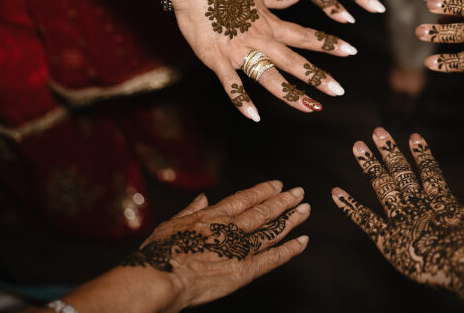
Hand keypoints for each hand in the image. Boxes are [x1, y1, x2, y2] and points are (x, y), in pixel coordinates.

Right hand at [117, 181, 309, 311]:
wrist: (159, 278)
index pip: (244, 199)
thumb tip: (202, 198)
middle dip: (283, 201)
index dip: (263, 191)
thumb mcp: (169, 225)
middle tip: (300, 193)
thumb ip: (190, 210)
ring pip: (271, 230)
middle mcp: (230, 228)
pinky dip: (290, 249)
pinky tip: (302, 241)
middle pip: (263, 211)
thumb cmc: (157, 254)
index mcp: (212, 215)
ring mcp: (239, 248)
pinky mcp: (244, 270)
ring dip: (291, 220)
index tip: (278, 185)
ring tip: (305, 211)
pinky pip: (273, 258)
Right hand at [173, 0, 356, 119]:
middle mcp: (260, 38)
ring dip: (291, 93)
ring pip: (270, 75)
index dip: (328, 44)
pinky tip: (254, 115)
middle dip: (317, 76)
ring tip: (311, 106)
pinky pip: (231, 83)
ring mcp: (239, 50)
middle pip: (293, 60)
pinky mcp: (216, 58)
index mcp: (269, 23)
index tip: (351, 50)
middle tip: (339, 91)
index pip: (305, 36)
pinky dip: (241, 100)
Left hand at [331, 128, 463, 296]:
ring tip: (357, 146)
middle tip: (376, 131)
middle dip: (388, 151)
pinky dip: (348, 206)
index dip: (421, 154)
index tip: (413, 135)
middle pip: (401, 173)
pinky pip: (364, 220)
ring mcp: (402, 220)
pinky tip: (334, 193)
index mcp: (443, 202)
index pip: (430, 172)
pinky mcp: (387, 239)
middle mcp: (419, 205)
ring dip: (369, 166)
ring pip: (382, 187)